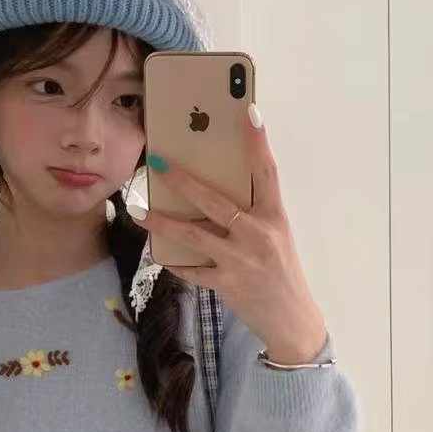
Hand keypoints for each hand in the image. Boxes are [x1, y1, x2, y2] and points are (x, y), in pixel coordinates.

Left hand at [137, 107, 327, 356]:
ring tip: (140, 212)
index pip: (267, 172)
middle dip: (183, 181)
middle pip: (215, 201)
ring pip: (194, 235)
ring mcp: (241, 261)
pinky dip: (174, 261)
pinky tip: (158, 252)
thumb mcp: (276, 236)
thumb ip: (251, 214)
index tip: (248, 111)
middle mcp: (258, 235)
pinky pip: (192, 269)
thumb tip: (212, 192)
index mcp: (274, 218)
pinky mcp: (226, 284)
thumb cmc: (281, 271)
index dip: (258, 142)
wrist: (291, 320)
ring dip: (163, 223)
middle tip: (159, 162)